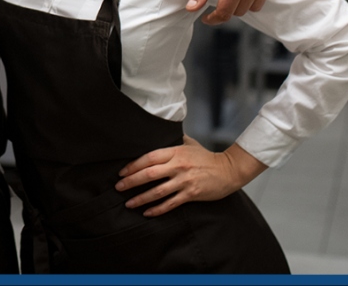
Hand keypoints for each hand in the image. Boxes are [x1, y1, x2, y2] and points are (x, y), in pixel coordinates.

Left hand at [115, 137, 265, 216]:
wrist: (228, 170)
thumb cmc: (207, 157)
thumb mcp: (189, 143)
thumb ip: (173, 140)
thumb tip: (158, 135)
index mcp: (175, 152)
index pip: (148, 158)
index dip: (133, 165)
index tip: (122, 172)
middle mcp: (178, 166)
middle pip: (149, 174)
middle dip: (131, 181)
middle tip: (118, 187)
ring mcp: (184, 181)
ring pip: (157, 191)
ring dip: (141, 198)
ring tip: (128, 203)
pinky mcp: (191, 194)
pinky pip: (170, 204)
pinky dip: (158, 209)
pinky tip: (147, 212)